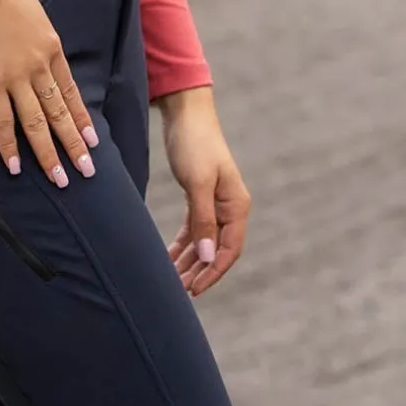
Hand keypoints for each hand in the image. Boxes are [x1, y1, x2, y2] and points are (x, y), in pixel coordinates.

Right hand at [0, 0, 97, 187]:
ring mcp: (15, 78)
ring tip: (60, 179)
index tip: (92, 141)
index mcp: (52, 48)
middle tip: (86, 171)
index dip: (81, 119)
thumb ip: (38, 19)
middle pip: (59, 113)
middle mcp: (39, 68)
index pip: (71, 92)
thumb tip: (34, 17)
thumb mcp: (33, 0)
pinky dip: (8, 146)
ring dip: (48, 154)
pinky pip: (2, 122)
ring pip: (36, 124)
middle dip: (74, 145)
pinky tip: (15, 167)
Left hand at [159, 86, 248, 296]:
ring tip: (170, 282)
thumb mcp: (198, 183)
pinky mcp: (199, 196)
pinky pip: (194, 229)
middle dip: (198, 272)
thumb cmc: (194, 144)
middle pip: (217, 250)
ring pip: (204, 242)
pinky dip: (182, 245)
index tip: (193, 291)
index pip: (230, 250)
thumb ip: (204, 221)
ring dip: (189, 262)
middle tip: (176, 293)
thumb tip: (208, 257)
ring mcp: (215, 202)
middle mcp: (230, 206)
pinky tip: (168, 259)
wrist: (185, 112)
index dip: (213, 273)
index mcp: (236, 205)